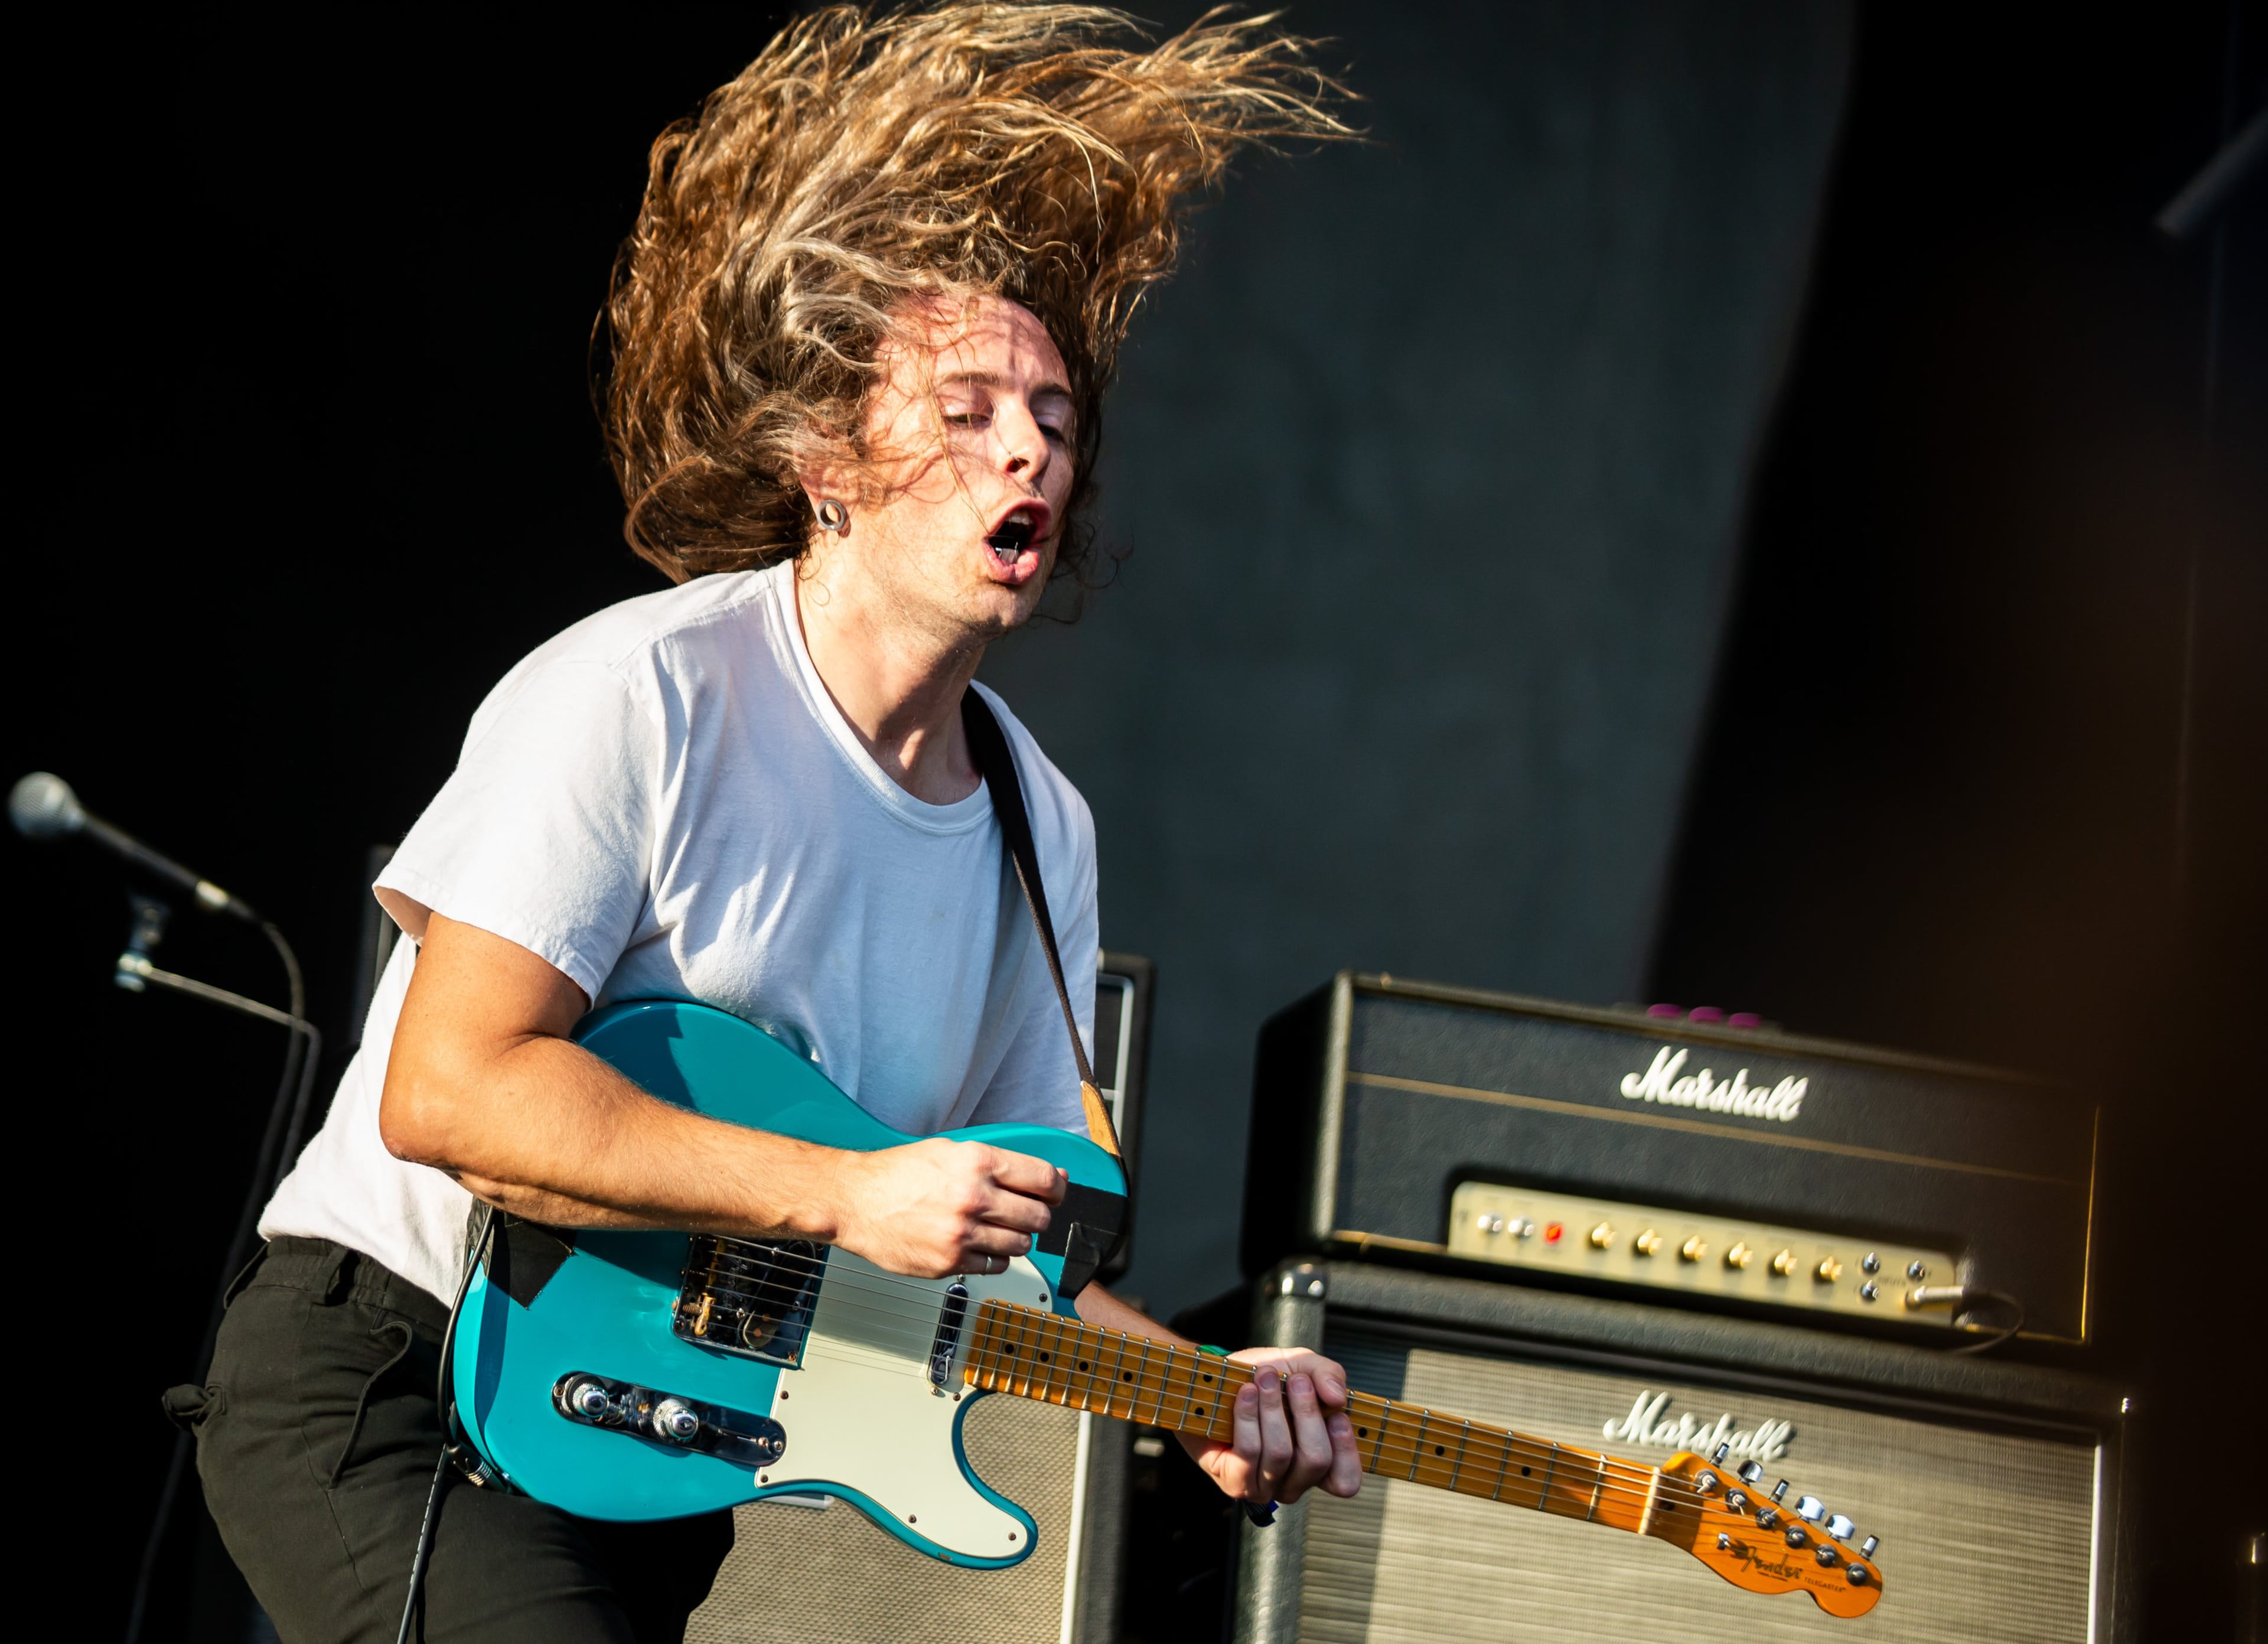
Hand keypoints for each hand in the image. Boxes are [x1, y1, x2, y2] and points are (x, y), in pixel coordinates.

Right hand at [831, 1138, 1064, 1277]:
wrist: (853, 1201)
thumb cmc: (896, 1174)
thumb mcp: (949, 1151)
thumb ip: (997, 1164)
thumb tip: (1046, 1177)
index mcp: (976, 1163)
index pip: (1043, 1179)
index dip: (1057, 1188)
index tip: (1056, 1192)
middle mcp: (973, 1197)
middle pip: (1038, 1216)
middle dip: (1037, 1216)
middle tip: (1024, 1213)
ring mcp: (962, 1234)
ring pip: (1021, 1245)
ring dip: (1016, 1239)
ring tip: (995, 1229)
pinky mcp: (949, 1263)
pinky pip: (995, 1267)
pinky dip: (993, 1258)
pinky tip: (977, 1245)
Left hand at [1179, 1347, 1362, 1507]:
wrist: (1213, 1380)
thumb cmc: (1262, 1379)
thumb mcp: (1301, 1366)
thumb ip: (1328, 1374)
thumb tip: (1338, 1398)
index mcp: (1317, 1463)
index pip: (1345, 1481)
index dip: (1346, 1450)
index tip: (1336, 1413)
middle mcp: (1293, 1482)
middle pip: (1316, 1460)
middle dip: (1307, 1413)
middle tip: (1297, 1381)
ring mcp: (1264, 1487)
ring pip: (1281, 1453)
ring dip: (1273, 1408)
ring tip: (1265, 1377)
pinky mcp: (1235, 1482)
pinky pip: (1249, 1452)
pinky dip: (1248, 1417)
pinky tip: (1245, 1393)